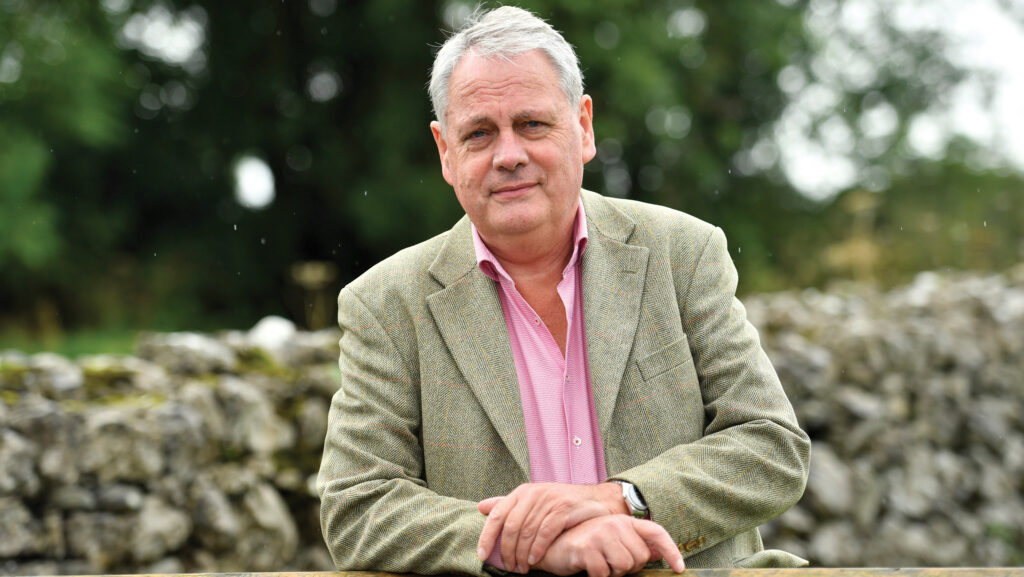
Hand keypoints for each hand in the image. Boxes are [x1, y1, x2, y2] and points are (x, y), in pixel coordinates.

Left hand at [477, 482, 626, 572]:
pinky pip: (545, 532)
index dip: (487, 537)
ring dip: (522, 554)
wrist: (594, 499)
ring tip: (522, 568)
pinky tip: (534, 559)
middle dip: (507, 551)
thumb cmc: (559, 503)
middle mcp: (533, 494)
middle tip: (509, 567)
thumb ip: (508, 505)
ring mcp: (549, 500)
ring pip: (527, 531)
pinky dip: (537, 548)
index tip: (482, 556)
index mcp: (521, 492)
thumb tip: (481, 507)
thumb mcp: (532, 500)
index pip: (497, 515)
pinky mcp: (564, 508)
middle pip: (511, 527)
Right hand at [533, 515, 685, 576]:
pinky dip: (598, 576)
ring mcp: (601, 534)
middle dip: (629, 568)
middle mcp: (614, 523)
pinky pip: (604, 574)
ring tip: (599, 563)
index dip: (671, 550)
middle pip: (640, 558)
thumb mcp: (612, 540)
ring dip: (613, 573)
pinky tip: (588, 567)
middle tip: (610, 562)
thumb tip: (659, 553)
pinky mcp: (587, 548)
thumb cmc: (585, 545)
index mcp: (623, 521)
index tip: (679, 568)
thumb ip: (634, 544)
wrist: (552, 545)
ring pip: (624, 567)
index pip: (655, 532)